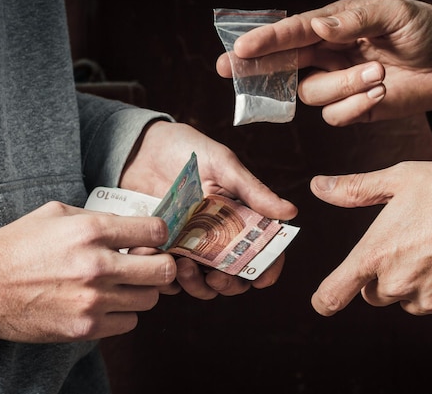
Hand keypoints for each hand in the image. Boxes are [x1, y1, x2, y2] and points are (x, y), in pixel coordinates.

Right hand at [0, 202, 175, 342]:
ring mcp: (93, 300)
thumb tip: (132, 226)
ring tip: (123, 284)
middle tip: (146, 265)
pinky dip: (124, 313)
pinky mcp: (85, 328)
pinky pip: (129, 323)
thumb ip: (98, 218)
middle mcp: (97, 265)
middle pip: (164, 269)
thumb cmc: (17, 246)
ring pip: (150, 298)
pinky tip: (107, 303)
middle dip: (160, 265)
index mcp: (92, 230)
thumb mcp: (56, 214)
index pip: (156, 231)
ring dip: (141, 290)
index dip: (159, 235)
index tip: (151, 239)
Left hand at [120, 121, 297, 298]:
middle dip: (229, 284)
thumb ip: (254, 191)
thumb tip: (291, 212)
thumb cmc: (188, 149)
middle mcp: (219, 237)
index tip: (261, 279)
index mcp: (241, 218)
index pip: (262, 251)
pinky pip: (167, 275)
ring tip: (183, 266)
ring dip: (196, 285)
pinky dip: (164, 277)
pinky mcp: (164, 248)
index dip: (267, 269)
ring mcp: (191, 245)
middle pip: (234, 276)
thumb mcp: (223, 165)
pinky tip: (156, 257)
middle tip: (216, 277)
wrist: (140, 146)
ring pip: (202, 283)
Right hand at [216, 0, 431, 125]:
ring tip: (379, 74)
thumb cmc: (425, 29)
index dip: (265, 40)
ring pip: (313, 95)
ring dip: (343, 87)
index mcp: (334, 25)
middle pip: (282, 65)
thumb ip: (353, 20)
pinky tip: (380, 94)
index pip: (292, 33)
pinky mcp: (353, 108)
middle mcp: (329, 54)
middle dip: (256, 67)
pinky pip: (335, 116)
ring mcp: (339, 83)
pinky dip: (355, 107)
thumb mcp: (393, 14)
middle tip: (230, 69)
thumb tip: (317, 27)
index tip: (240, 47)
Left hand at [309, 160, 431, 317]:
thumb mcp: (397, 180)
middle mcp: (397, 284)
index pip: (334, 294)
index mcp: (375, 255)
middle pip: (374, 294)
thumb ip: (354, 188)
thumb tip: (317, 186)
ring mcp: (429, 299)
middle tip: (406, 246)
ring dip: (414, 283)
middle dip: (381, 276)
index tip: (323, 300)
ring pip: (408, 300)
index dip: (325, 299)